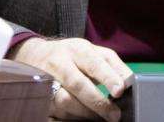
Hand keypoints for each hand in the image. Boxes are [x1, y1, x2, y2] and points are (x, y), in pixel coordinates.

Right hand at [10, 36, 132, 120]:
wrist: (34, 55)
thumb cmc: (71, 55)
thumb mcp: (92, 52)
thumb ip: (112, 64)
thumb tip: (130, 81)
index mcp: (76, 49)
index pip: (93, 63)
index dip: (107, 77)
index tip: (119, 91)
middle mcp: (59, 63)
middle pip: (77, 84)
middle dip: (98, 102)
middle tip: (114, 115)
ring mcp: (45, 80)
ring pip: (64, 101)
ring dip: (85, 114)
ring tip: (100, 119)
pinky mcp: (38, 96)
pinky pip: (55, 112)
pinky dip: (71, 118)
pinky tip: (83, 119)